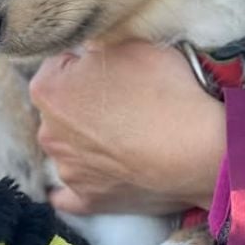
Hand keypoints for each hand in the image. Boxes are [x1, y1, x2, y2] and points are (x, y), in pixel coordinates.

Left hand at [29, 38, 225, 215]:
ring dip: (88, 140)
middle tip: (125, 99)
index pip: (59, 66)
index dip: (88, 63)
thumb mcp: (132, 44)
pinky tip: (93, 176)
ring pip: (70, 147)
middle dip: (84, 102)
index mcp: (49, 90)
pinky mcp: (88, 200)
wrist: (196, 148)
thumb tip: (90, 53)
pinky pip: (68, 195)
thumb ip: (99, 46)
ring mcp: (68, 171)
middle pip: (62, 108)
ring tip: (129, 135)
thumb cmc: (163, 90)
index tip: (114, 69)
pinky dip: (80, 183)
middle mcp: (49, 132)